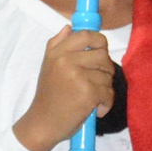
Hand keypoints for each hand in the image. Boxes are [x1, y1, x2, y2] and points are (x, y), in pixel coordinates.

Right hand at [13, 23, 115, 150]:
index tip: (100, 51)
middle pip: (103, 55)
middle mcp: (67, 61)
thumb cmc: (48, 95)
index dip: (99, 41)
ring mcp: (78, 77)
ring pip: (108, 75)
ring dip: (105, 88)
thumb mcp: (47, 65)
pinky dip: (106, 103)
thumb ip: (57, 44)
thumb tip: (69, 27)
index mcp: (58, 52)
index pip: (86, 35)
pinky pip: (108, 92)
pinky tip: (95, 109)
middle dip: (105, 69)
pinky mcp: (88, 93)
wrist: (42, 123)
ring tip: (93, 96)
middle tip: (97, 81)